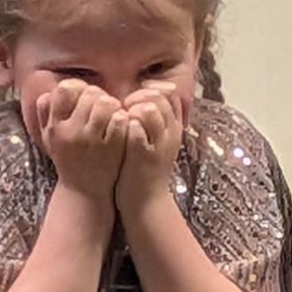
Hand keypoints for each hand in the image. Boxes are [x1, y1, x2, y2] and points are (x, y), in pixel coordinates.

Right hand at [30, 77, 128, 198]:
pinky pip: (120, 120)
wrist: (84, 193)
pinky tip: (121, 124)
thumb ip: (45, 114)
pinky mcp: (112, 148)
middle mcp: (72, 133)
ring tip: (113, 112)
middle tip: (103, 104)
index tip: (83, 95)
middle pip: (89, 94)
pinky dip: (123, 118)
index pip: (63, 90)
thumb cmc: (68, 160)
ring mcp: (93, 140)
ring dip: (113, 105)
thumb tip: (49, 91)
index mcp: (55, 127)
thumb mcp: (50, 139)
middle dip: (98, 95)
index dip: (77, 87)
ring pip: (106, 103)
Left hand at [117, 81, 188, 212]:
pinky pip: (135, 129)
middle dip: (140, 96)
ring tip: (123, 116)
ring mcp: (158, 144)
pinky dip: (125, 124)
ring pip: (150, 110)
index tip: (137, 95)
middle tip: (126, 104)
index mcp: (174, 129)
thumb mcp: (156, 143)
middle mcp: (170, 134)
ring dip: (132, 108)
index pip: (171, 95)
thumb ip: (153, 122)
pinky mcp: (142, 155)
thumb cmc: (145, 170)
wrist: (146, 202)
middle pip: (160, 98)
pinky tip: (117, 128)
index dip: (153, 89)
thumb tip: (140, 100)